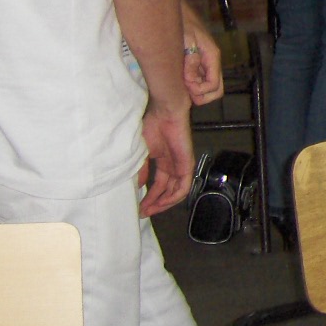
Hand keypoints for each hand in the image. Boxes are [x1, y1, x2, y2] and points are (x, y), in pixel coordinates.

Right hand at [137, 102, 194, 216]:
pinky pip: (184, 186)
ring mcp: (181, 165)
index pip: (159, 185)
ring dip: (164, 203)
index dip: (150, 197)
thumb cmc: (153, 125)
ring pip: (176, 191)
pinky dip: (174, 197)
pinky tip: (162, 203)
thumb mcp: (142, 152)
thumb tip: (137, 186)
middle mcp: (174, 165)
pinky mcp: (187, 163)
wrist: (165, 112)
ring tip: (150, 210)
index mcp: (164, 161)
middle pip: (168, 190)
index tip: (139, 207)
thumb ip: (142, 169)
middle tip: (143, 212)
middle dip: (156, 204)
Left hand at [179, 0, 223, 104]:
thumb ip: (191, 60)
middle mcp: (211, 60)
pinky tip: (176, 74)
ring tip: (178, 80)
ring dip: (194, 88)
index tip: (184, 84)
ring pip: (206, 84)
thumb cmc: (179, 19)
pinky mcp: (195, 57)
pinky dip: (189, 81)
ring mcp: (204, 59)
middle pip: (215, 89)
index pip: (214, 87)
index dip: (199, 91)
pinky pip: (197, 76)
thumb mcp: (185, 38)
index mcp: (212, 56)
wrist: (170, 6)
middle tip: (182, 86)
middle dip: (199, 95)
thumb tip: (192, 81)